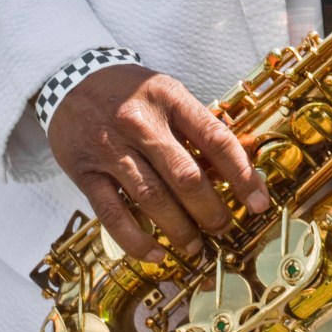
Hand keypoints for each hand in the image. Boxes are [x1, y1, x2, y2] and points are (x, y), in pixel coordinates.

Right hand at [46, 64, 268, 260]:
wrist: (71, 78)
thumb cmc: (131, 91)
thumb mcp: (168, 93)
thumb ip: (199, 125)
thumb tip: (243, 161)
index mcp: (169, 98)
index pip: (215, 139)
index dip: (242, 174)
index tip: (259, 201)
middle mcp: (141, 123)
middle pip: (185, 176)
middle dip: (211, 210)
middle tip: (225, 227)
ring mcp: (111, 149)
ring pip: (152, 198)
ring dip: (179, 229)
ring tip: (195, 247)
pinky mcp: (86, 173)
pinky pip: (113, 214)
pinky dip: (136, 239)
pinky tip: (156, 253)